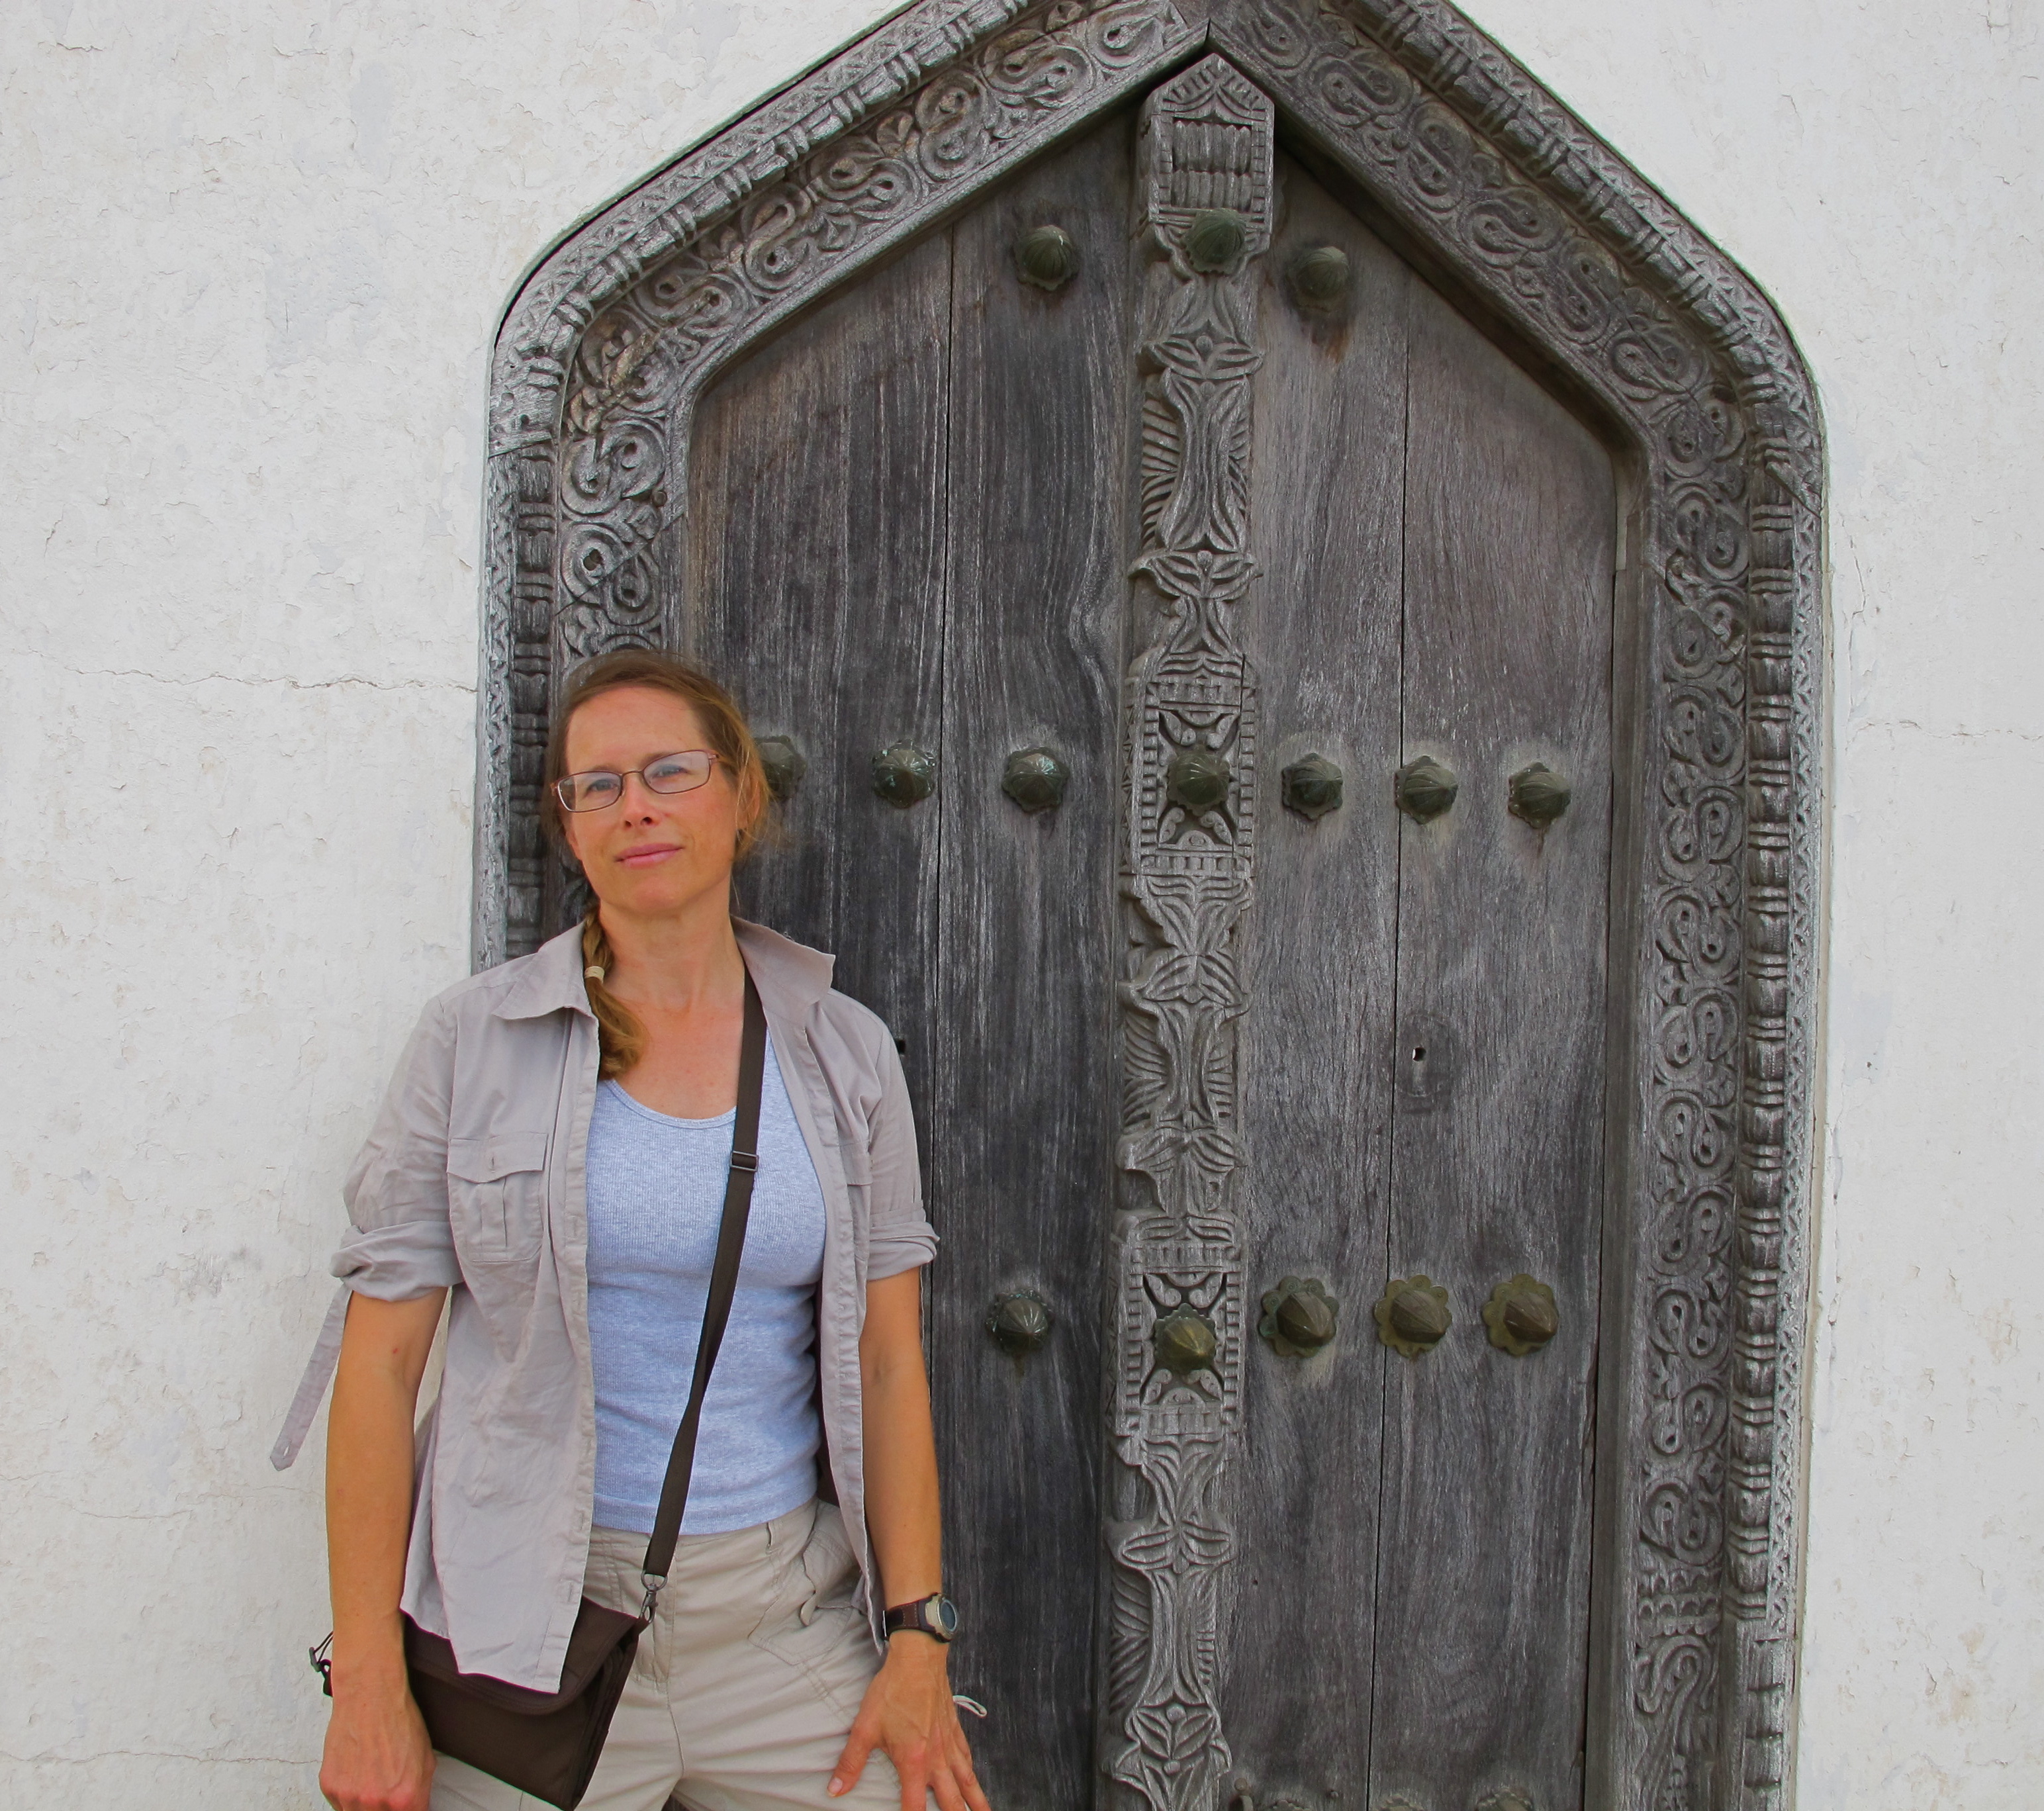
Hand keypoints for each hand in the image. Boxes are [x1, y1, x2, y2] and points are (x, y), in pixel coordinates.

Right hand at [319, 1666, 435, 1810]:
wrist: (371, 1695)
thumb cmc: (399, 1721)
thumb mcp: (425, 1759)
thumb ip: (420, 1794)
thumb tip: (415, 1809)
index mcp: (404, 1798)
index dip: (408, 1810)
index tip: (403, 1804)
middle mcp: (375, 1802)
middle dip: (386, 1809)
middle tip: (387, 1790)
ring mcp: (350, 1796)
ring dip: (365, 1806)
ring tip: (372, 1778)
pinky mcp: (330, 1787)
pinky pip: (339, 1804)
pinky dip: (348, 1795)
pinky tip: (357, 1773)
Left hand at [830, 1634, 989, 1810]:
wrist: (918, 1658)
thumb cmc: (892, 1691)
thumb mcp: (865, 1727)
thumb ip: (851, 1762)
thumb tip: (835, 1790)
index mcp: (913, 1761)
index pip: (915, 1806)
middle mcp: (936, 1758)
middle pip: (951, 1799)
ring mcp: (948, 1743)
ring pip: (967, 1780)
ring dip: (976, 1801)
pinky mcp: (954, 1728)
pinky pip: (967, 1757)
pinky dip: (972, 1772)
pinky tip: (972, 1778)